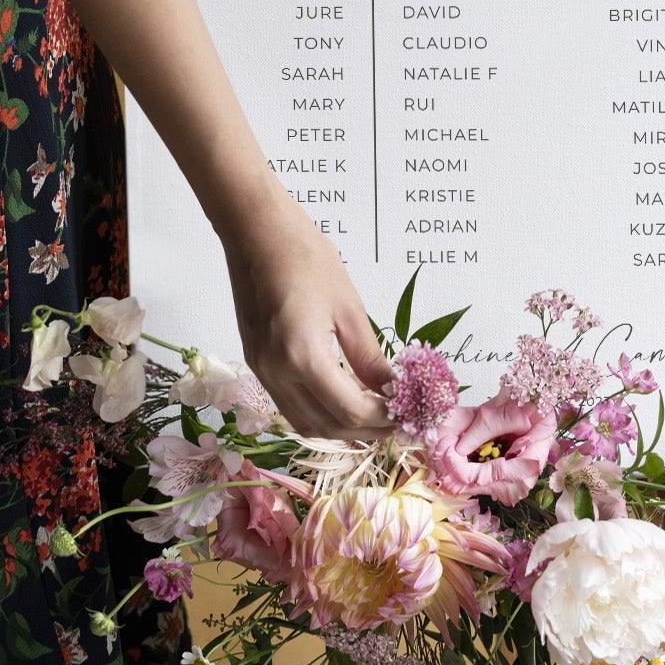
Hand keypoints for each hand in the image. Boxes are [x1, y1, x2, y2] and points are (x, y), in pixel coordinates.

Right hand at [215, 172, 393, 439]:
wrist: (256, 232)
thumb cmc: (306, 257)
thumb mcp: (349, 307)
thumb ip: (369, 357)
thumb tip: (391, 390)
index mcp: (303, 356)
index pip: (349, 410)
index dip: (381, 419)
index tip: (407, 414)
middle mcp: (276, 372)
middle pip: (325, 426)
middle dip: (364, 431)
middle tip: (397, 422)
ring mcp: (261, 371)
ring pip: (303, 423)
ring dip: (340, 429)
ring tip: (374, 419)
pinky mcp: (256, 363)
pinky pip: (289, 405)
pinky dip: (318, 413)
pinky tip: (343, 402)